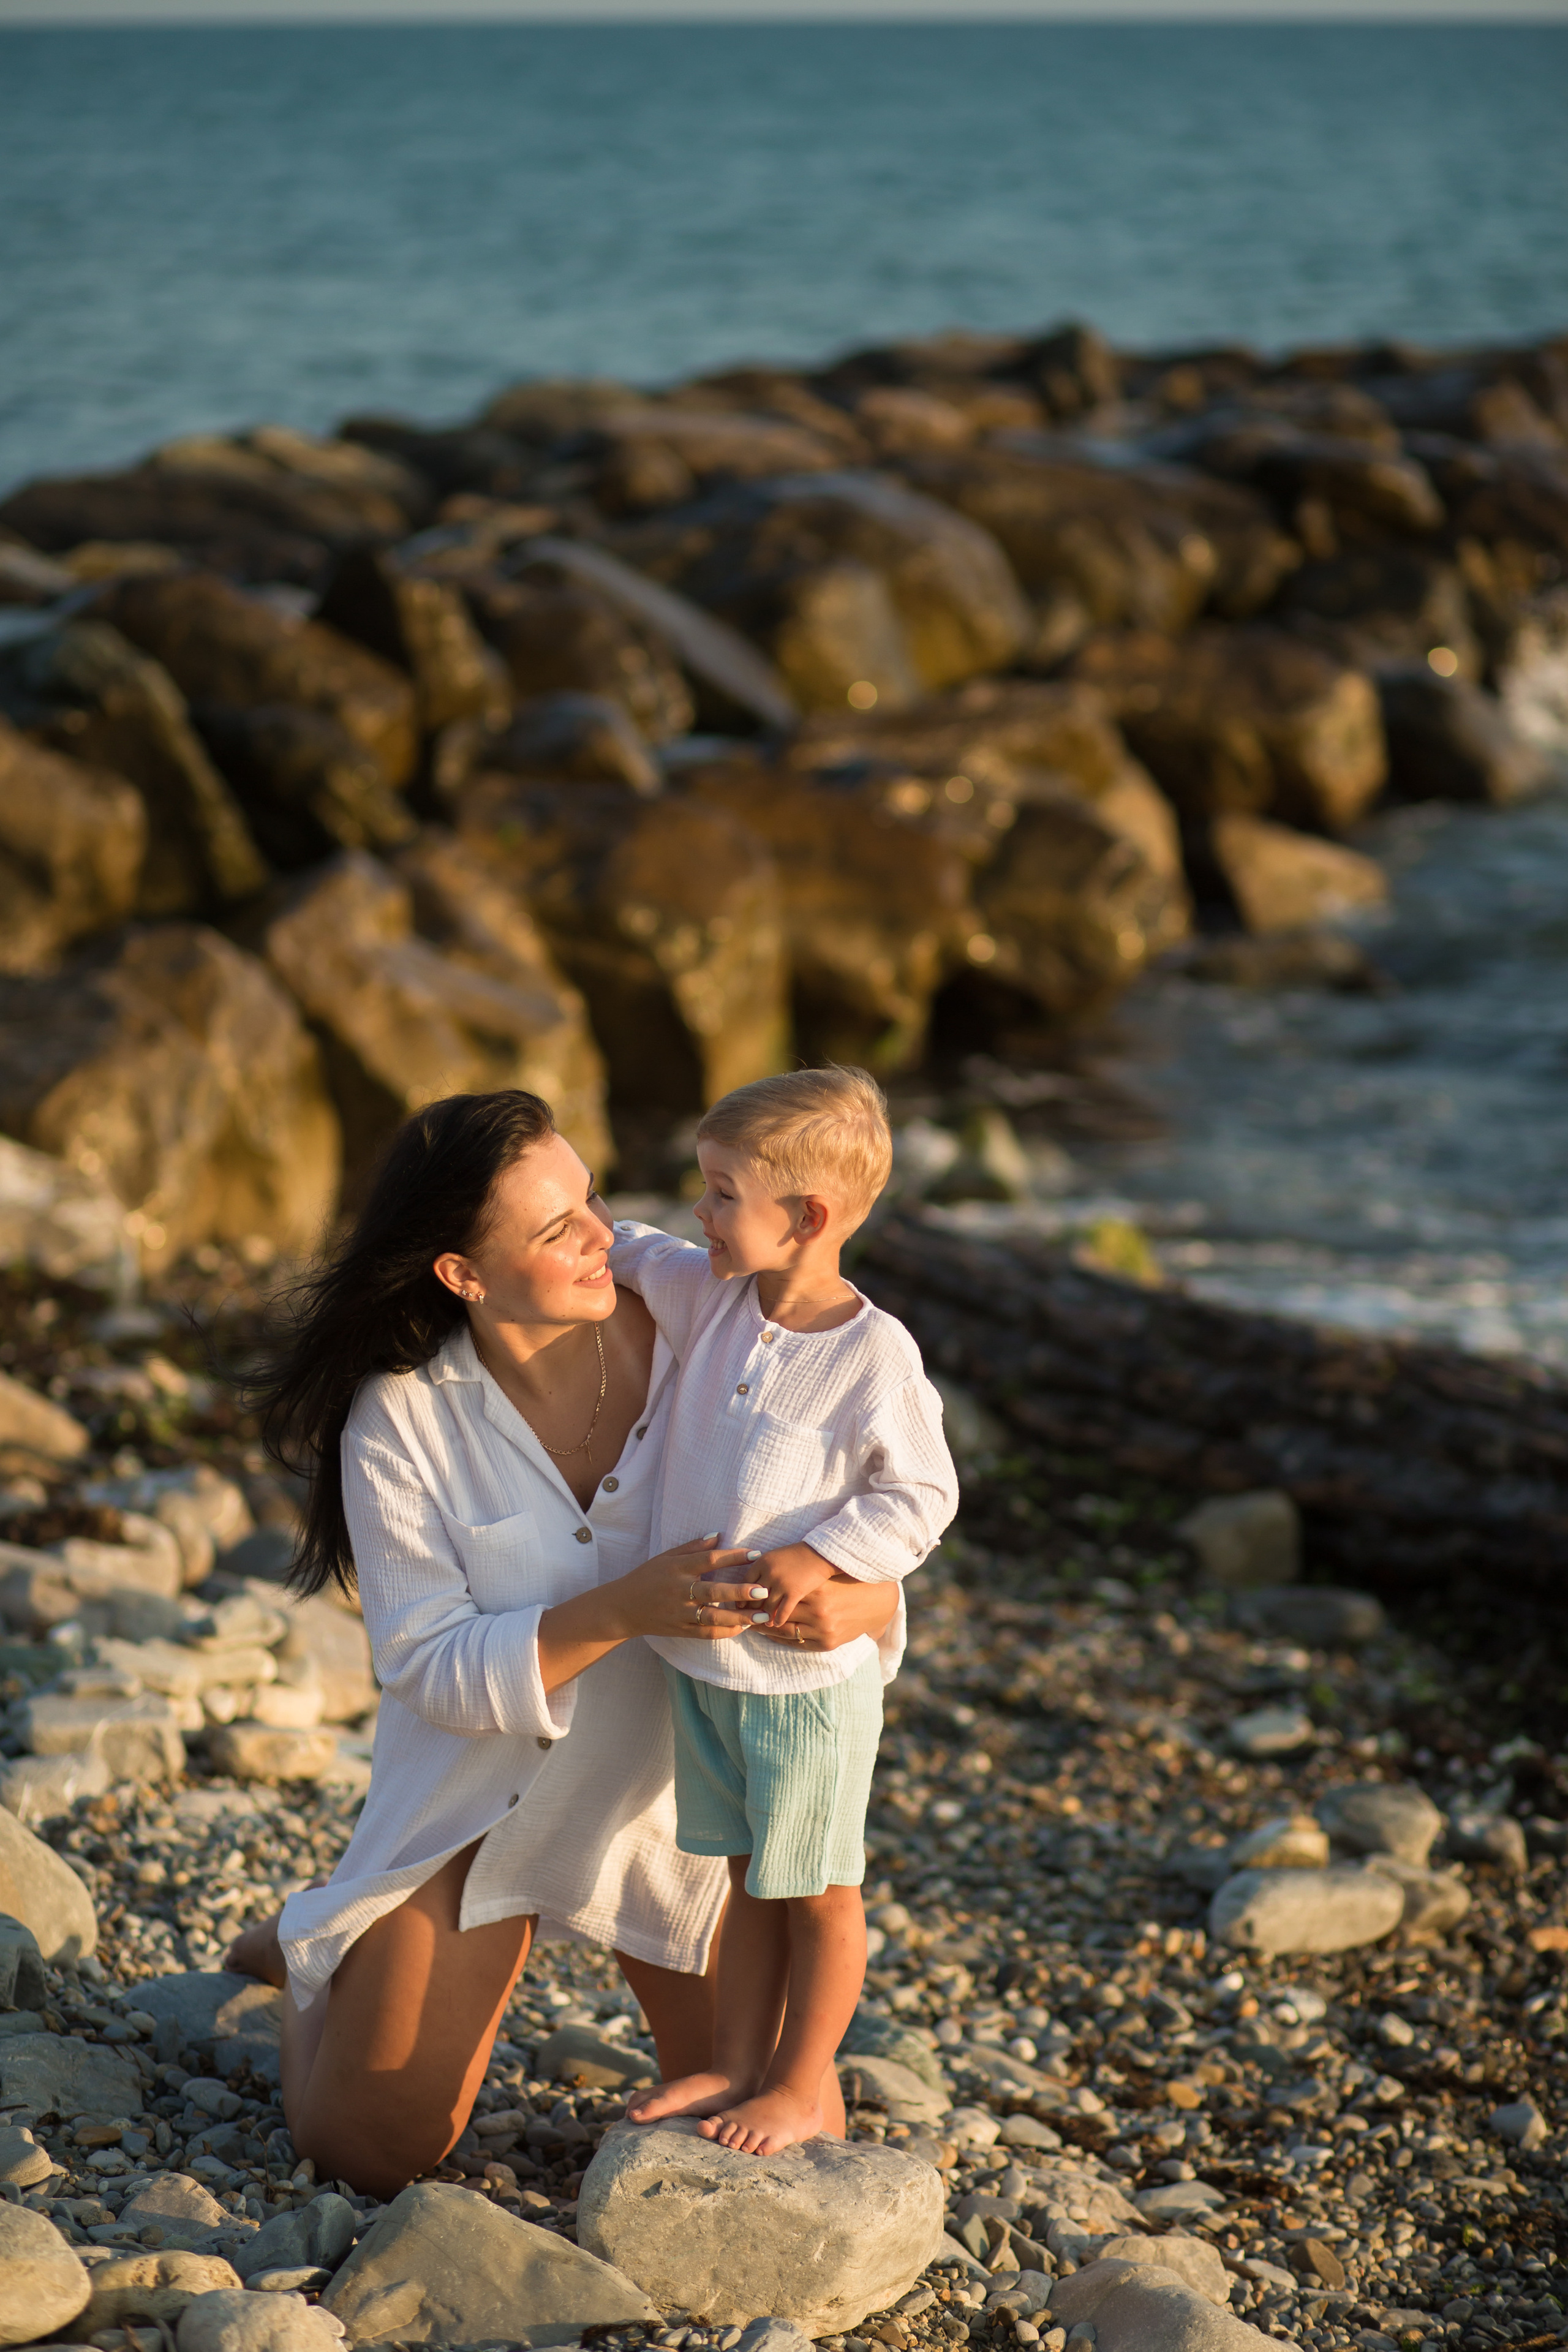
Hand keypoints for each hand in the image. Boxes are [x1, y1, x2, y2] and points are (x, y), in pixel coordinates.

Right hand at [618, 1537, 765, 1644]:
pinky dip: (725, 1632)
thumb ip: (693, 1547)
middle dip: (740, 1592)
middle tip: (763, 1591)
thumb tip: (719, 1536)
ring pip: (712, 1617)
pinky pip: (705, 1633)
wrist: (623, 1608)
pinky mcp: (680, 1630)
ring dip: (739, 1617)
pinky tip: (742, 1628)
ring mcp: (679, 1613)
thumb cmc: (647, 1577)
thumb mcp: (666, 1557)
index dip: (733, 1556)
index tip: (755, 1554)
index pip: (709, 1560)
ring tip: (761, 1616)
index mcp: (677, 1568)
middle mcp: (679, 1591)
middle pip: (713, 1591)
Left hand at [749, 1540, 834, 1629]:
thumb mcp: (775, 1556)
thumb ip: (763, 1569)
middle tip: (749, 1617)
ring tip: (765, 1622)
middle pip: (754, 1596)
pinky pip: (783, 1611)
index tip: (741, 1604)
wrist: (819, 1553)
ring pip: (768, 1606)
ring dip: (765, 1616)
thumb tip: (752, 1585)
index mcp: (762, 1562)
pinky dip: (778, 1619)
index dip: (742, 1595)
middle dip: (752, 1608)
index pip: (745, 1582)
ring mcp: (782, 1583)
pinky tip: (777, 1623)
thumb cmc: (797, 1554)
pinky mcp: (794, 1592)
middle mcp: (769, 1572)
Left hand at [758, 1568, 898, 1653]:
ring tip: (749, 1622)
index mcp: (817, 1590)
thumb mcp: (824, 1578)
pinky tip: (768, 1633)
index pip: (779, 1595)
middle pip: (778, 1614)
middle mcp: (819, 1612)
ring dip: (764, 1628)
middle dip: (757, 1613)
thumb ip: (800, 1581)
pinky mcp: (827, 1644)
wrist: (876, 1602)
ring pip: (784, 1631)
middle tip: (740, 1610)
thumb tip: (766, 1580)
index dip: (759, 1596)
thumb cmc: (847, 1584)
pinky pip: (796, 1643)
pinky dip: (780, 1638)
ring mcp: (823, 1630)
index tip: (744, 1594)